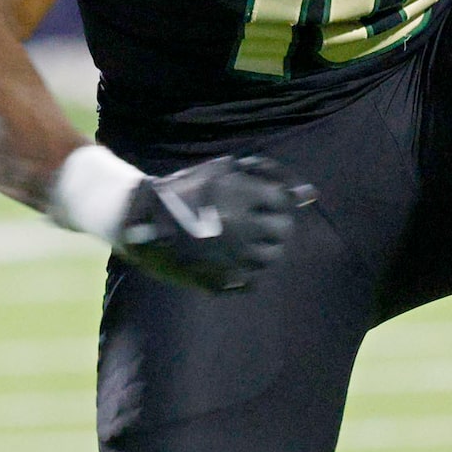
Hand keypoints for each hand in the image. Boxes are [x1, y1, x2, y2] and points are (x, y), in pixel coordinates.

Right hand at [115, 154, 309, 292]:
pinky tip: (231, 258)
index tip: (263, 202)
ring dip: (261, 247)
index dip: (274, 201)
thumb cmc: (185, 189)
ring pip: (269, 257)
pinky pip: (251, 280)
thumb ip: (265, 176)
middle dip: (272, 225)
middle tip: (257, 222)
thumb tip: (309, 193)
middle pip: (281, 231)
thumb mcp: (221, 171)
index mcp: (243, 197)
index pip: (283, 202)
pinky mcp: (221, 280)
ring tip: (243, 240)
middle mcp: (244, 228)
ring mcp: (232, 257)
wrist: (142, 220)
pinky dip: (246, 269)